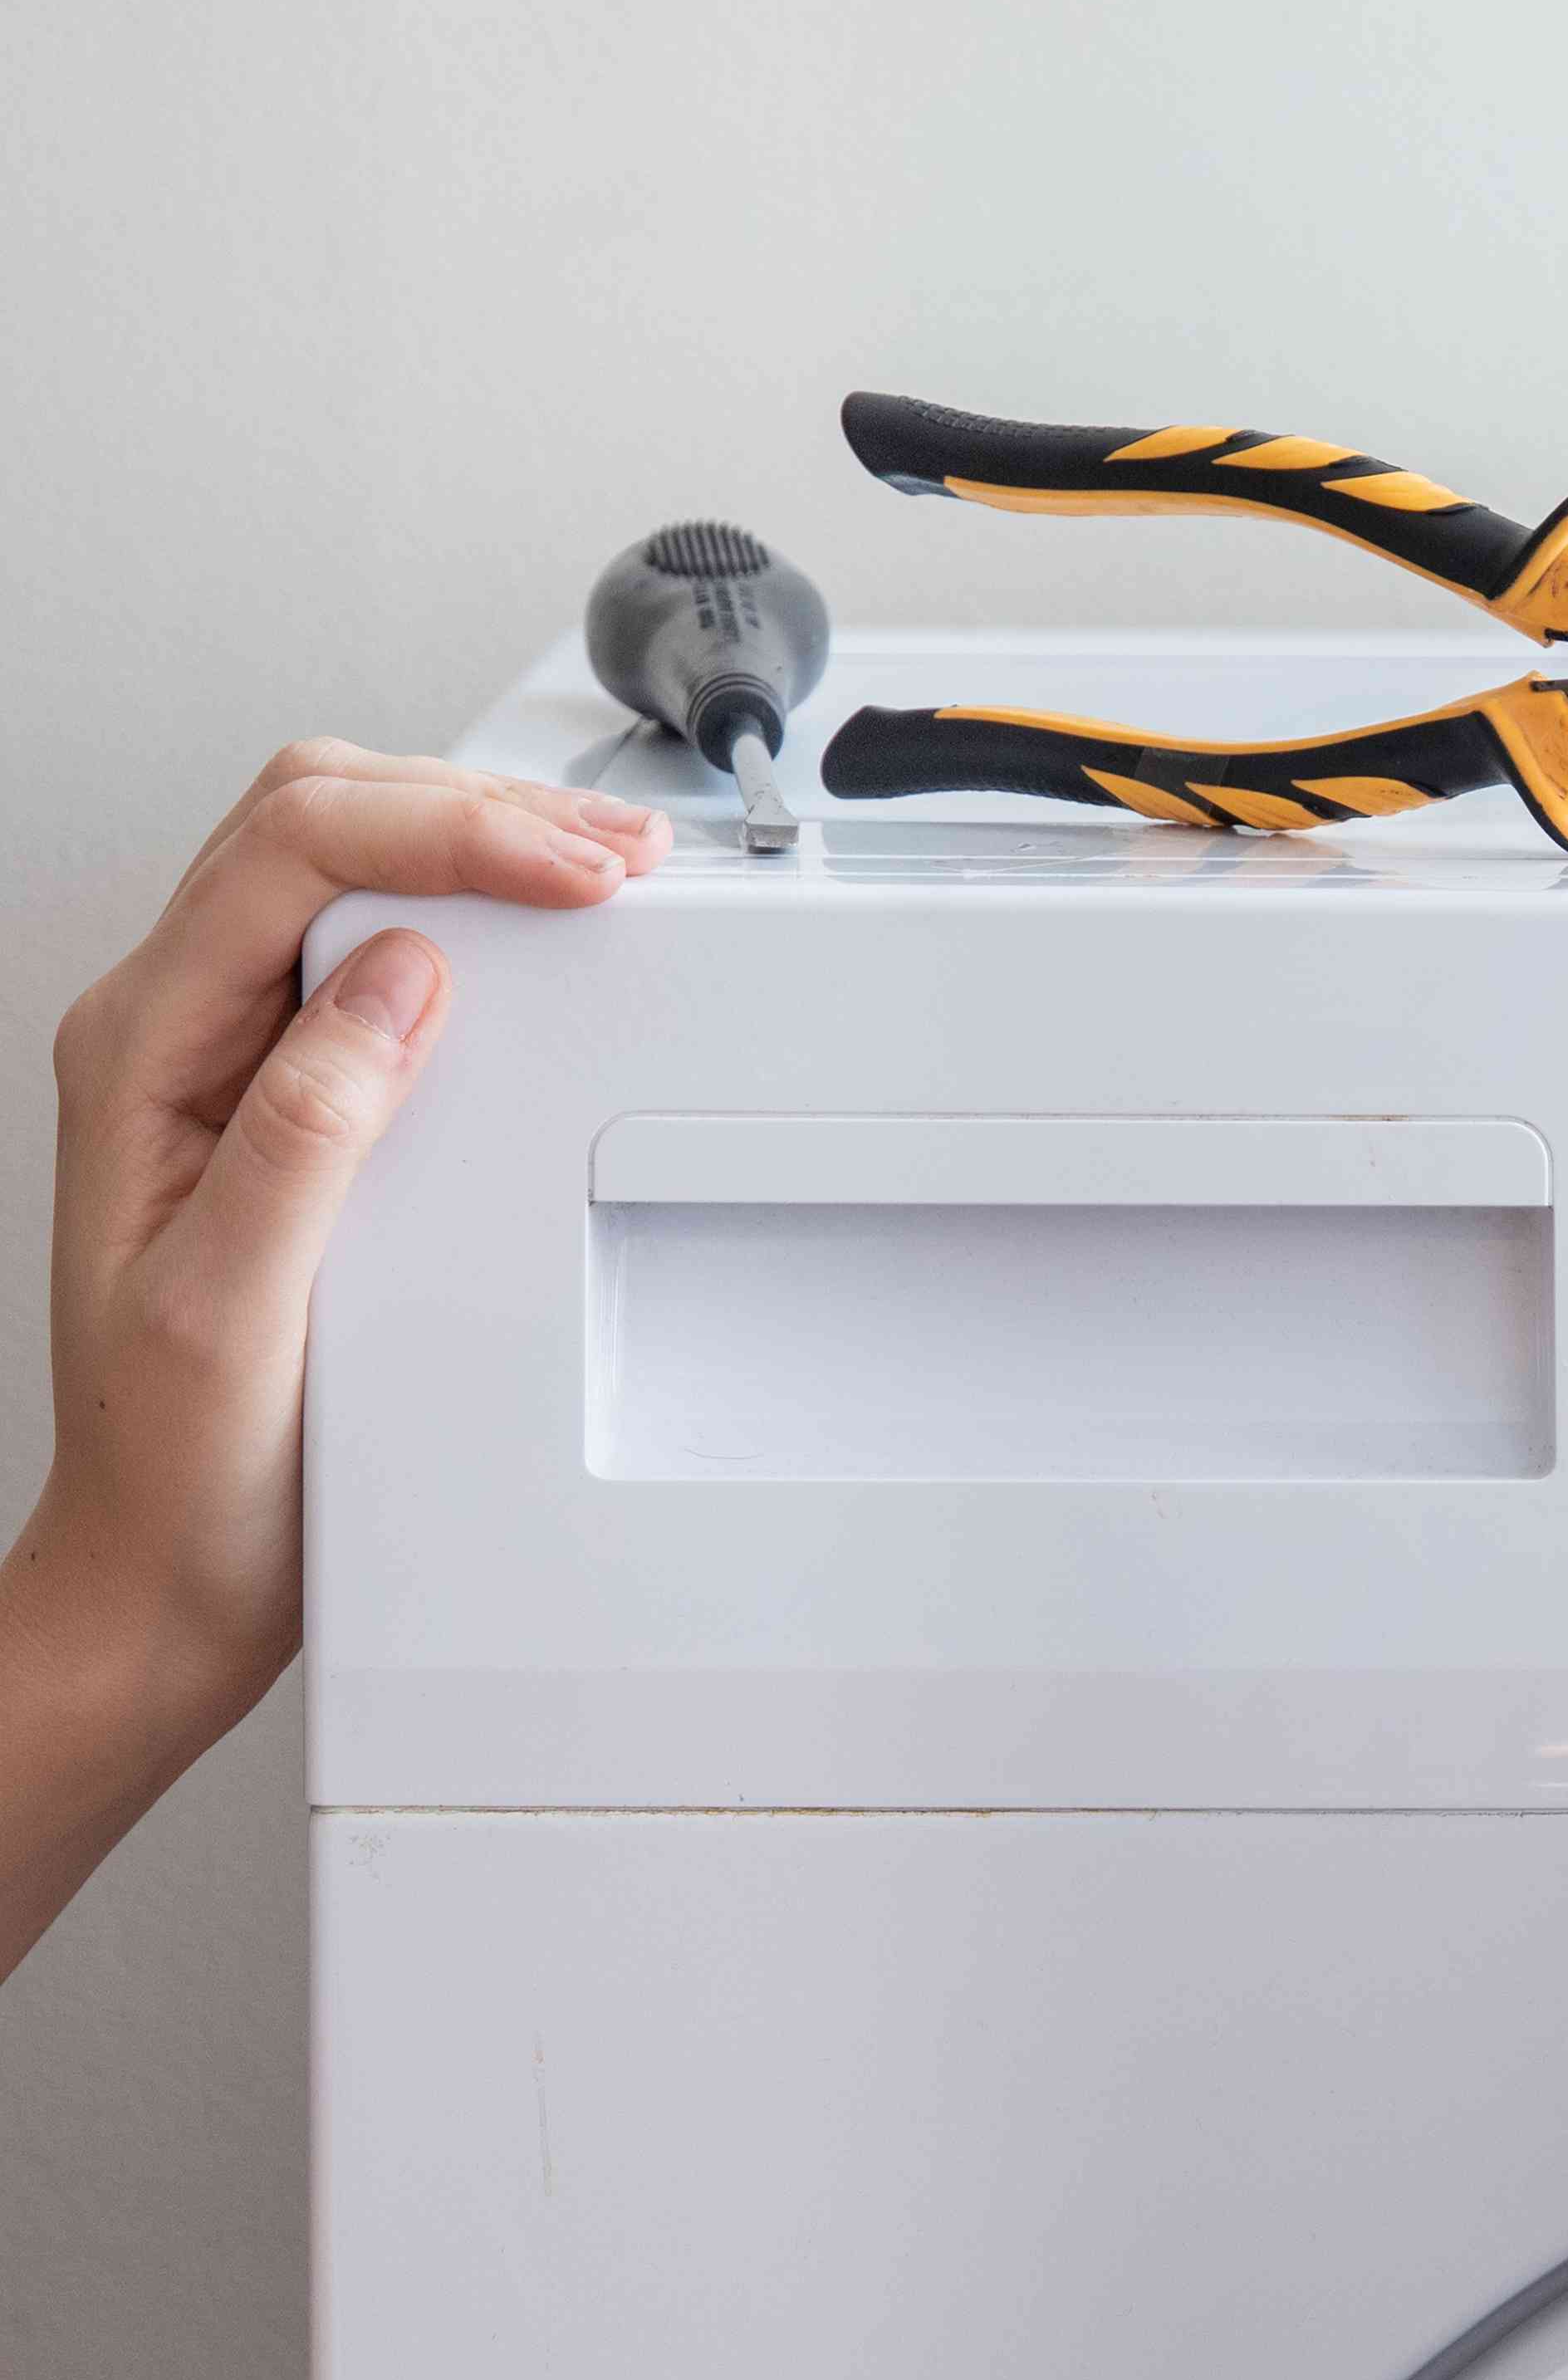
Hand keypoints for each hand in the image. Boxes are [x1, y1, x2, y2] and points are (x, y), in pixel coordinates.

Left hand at [9, 742, 665, 1771]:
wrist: (163, 1571)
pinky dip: (473, 913)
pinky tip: (543, 932)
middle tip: (615, 853)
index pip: (289, 857)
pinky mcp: (289, 1090)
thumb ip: (306, 1131)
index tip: (575, 874)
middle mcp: (171, 1029)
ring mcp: (227, 1053)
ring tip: (602, 866)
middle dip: (472, 808)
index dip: (446, 835)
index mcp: (140, 1053)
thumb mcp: (230, 1308)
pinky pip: (372, 947)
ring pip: (346, 864)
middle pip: (313, 822)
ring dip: (476, 842)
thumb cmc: (181, 1466)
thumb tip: (401, 979)